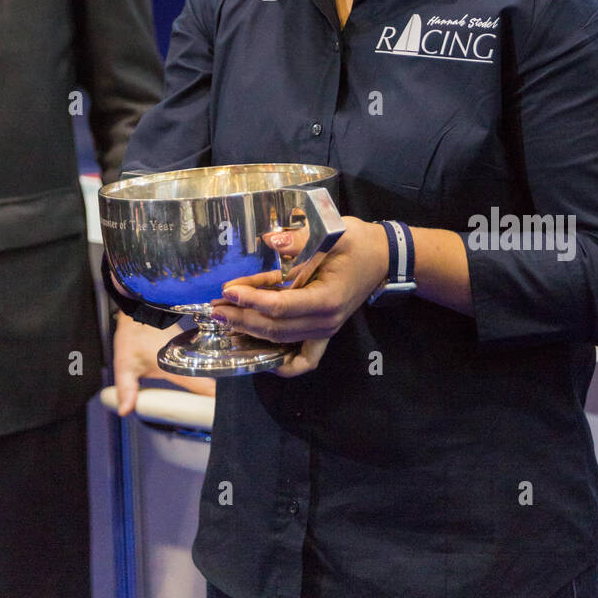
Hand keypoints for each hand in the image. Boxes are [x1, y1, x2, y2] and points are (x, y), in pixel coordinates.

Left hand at [113, 311, 215, 415]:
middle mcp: (188, 356)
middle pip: (208, 381)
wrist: (138, 309)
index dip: (212, 400)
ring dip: (207, 385)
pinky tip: (197, 385)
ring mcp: (191, 349)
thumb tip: (126, 410)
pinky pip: (199, 363)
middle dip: (211, 398)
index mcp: (176, 364)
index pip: (201, 385)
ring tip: (208, 404)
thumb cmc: (133, 335)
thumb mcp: (125, 365)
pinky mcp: (189, 346)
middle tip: (212, 414)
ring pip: (205, 371)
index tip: (216, 413)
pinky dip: (201, 375)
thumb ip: (127, 389)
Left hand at [210, 216, 387, 378]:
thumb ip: (300, 240)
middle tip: (215, 307)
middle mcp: (326, 321)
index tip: (228, 290)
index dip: (251, 300)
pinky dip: (284, 364)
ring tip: (225, 320)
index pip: (281, 306)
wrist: (382, 256)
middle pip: (276, 328)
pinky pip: (305, 358)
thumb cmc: (357, 242)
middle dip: (242, 319)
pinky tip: (259, 353)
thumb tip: (271, 241)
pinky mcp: (324, 331)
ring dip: (251, 333)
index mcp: (328, 298)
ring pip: (282, 340)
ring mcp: (326, 330)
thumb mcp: (333, 233)